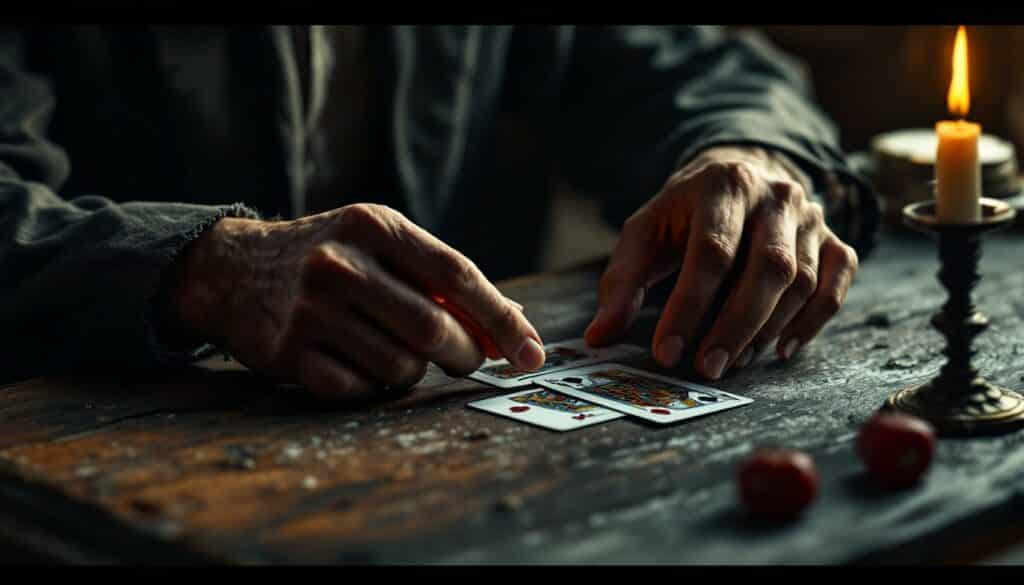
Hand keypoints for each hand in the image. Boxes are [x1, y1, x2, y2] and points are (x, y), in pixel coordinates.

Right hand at [165, 204, 544, 399]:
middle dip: (464, 353)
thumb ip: (442, 279)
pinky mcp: (287, 352)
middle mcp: (341, 263)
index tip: (531, 351)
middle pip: (433, 328)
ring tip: (398, 352)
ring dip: (415, 371)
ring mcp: (311, 309)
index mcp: (375, 226)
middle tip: (464, 357)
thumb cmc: (331, 257)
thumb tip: (512, 325)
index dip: (502, 318)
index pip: (457, 274)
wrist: (233, 270)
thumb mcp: (381, 245)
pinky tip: (358, 362)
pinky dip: (372, 385)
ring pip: (400, 366)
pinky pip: (358, 388)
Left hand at [584, 145, 857, 379]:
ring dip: (767, 329)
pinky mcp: (833, 239)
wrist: (738, 173)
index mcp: (723, 183)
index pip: (712, 251)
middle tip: (708, 367)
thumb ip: (621, 282)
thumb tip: (598, 336)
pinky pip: (835, 285)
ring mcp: (810, 217)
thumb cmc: (684, 213)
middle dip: (736, 325)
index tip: (667, 351)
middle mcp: (775, 196)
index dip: (689, 306)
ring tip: (732, 361)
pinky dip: (813, 322)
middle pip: (768, 266)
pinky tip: (781, 349)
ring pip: (802, 280)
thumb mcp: (644, 233)